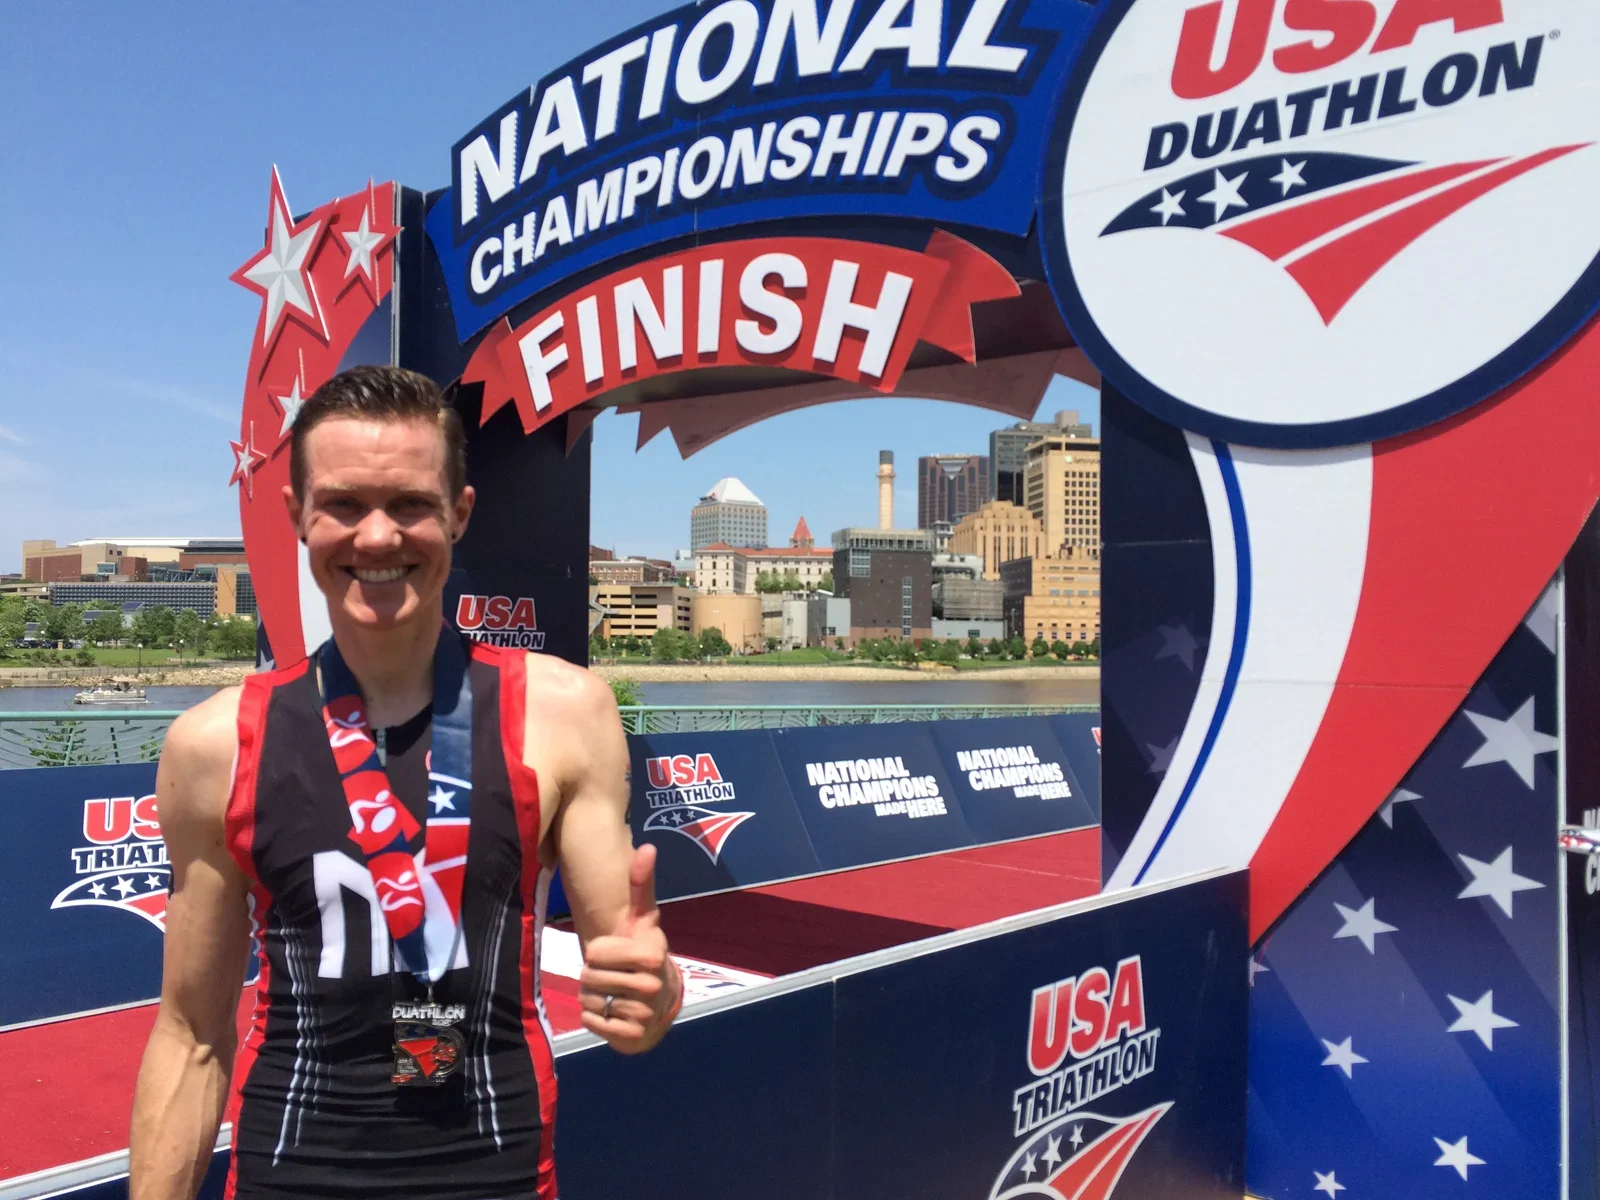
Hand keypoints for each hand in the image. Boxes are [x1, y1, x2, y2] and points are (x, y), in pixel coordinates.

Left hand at [578, 843, 679, 1052]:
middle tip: (611, 976)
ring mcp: (643, 1013)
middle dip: (593, 977)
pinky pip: (592, 1023)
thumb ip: (642, 883)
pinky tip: (612, 1013)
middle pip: (588, 977)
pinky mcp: (632, 1036)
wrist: (660, 1002)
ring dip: (593, 997)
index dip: (598, 952)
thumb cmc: (643, 952)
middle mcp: (651, 984)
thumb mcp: (642, 918)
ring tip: (613, 993)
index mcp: (651, 953)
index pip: (595, 952)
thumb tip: (647, 846)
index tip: (615, 953)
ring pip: (588, 1001)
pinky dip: (595, 1018)